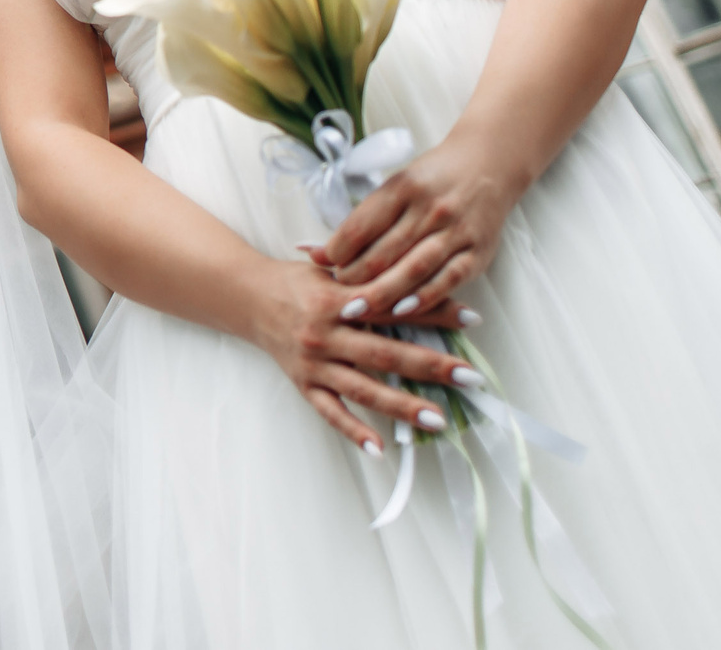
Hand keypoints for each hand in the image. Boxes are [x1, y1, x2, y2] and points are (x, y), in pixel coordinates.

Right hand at [245, 258, 477, 451]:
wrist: (247, 297)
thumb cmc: (297, 281)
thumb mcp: (334, 272)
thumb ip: (375, 281)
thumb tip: (426, 285)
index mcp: (336, 300)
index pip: (392, 307)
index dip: (434, 311)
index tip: (473, 320)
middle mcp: (324, 334)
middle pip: (384, 353)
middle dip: (430, 365)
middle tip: (469, 376)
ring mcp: (313, 364)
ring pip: (363, 389)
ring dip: (402, 406)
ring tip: (437, 420)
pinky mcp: (304, 384)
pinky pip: (330, 412)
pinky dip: (354, 431)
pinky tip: (379, 448)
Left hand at [316, 133, 525, 322]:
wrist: (487, 165)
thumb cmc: (432, 180)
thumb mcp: (395, 187)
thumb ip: (360, 220)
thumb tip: (313, 251)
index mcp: (404, 188)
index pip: (362, 224)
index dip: (337, 249)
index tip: (321, 264)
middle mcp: (430, 209)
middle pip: (384, 250)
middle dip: (355, 276)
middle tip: (335, 293)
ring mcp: (456, 232)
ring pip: (413, 267)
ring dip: (382, 292)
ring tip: (357, 308)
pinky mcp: (478, 253)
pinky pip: (447, 280)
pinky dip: (423, 298)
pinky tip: (401, 310)